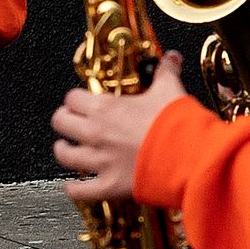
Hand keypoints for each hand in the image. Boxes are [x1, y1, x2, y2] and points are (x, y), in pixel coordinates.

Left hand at [54, 53, 192, 204]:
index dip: (75, 99)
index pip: (72, 98)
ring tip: (65, 149)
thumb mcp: (170, 90)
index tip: (80, 101)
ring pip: (65, 156)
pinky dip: (74, 189)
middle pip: (61, 123)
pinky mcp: (109, 185)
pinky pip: (82, 190)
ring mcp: (100, 161)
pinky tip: (72, 186)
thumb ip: (166, 72)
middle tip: (70, 122)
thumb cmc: (177, 124)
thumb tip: (171, 58)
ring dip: (64, 151)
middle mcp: (96, 133)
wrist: (188, 157)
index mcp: (106, 108)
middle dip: (64, 121)